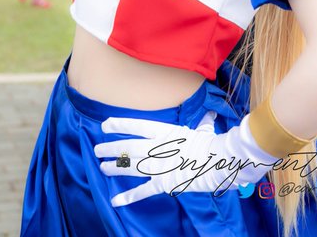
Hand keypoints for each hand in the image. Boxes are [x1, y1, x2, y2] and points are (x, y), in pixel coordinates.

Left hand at [94, 111, 277, 206]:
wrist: (219, 161)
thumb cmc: (212, 143)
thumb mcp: (205, 129)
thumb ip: (203, 122)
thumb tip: (211, 113)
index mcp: (165, 131)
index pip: (136, 126)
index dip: (119, 125)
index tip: (105, 125)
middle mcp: (157, 147)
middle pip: (128, 147)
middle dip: (110, 148)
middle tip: (97, 149)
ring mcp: (159, 166)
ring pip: (130, 166)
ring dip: (114, 167)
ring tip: (102, 167)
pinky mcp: (163, 184)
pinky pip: (142, 191)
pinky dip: (128, 197)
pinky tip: (115, 201)